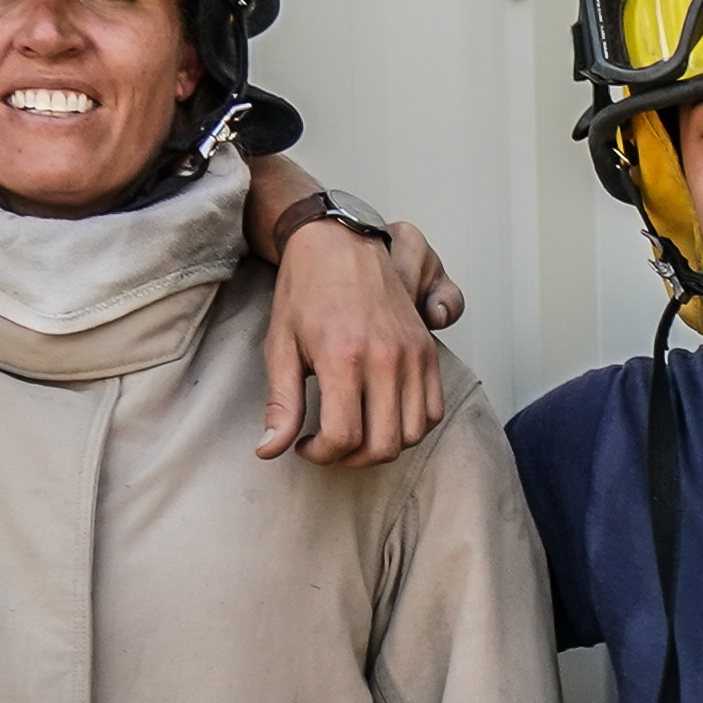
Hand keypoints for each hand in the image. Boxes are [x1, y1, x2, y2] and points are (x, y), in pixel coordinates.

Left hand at [258, 214, 455, 466]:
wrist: (340, 244)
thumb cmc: (305, 291)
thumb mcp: (280, 347)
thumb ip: (280, 405)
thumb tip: (269, 450)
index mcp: (342, 357)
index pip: (342, 437)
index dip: (320, 454)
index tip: (305, 445)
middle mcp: (384, 358)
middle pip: (381, 445)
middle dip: (350, 458)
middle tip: (329, 445)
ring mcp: (412, 355)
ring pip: (411, 435)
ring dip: (382, 447)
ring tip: (356, 433)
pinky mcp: (427, 352)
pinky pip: (433, 411)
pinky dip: (411, 428)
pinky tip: (383, 417)